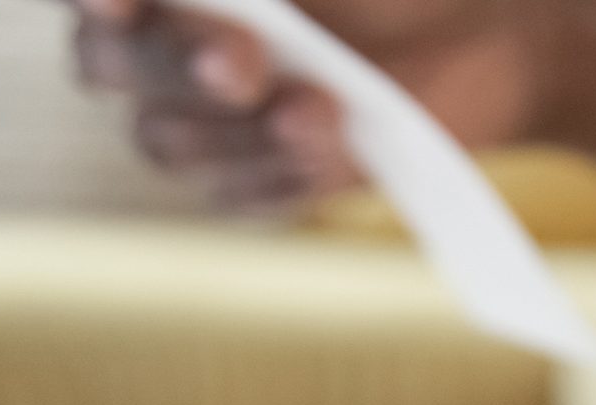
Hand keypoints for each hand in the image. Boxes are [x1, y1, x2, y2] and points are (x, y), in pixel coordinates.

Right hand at [65, 0, 595, 208]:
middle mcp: (163, 34)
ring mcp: (199, 115)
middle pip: (105, 62)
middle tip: (245, 66)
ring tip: (327, 110)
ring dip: (244, 131)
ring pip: (168, 139)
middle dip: (174, 64)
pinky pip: (234, 194)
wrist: (490, 43)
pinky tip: (341, 146)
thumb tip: (227, 3)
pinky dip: (288, 174)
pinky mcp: (250, 179)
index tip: (117, 2)